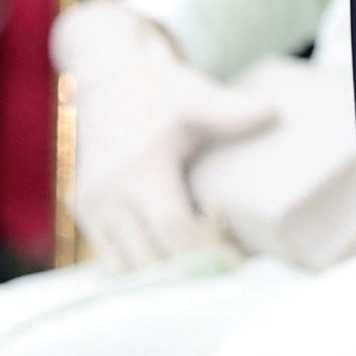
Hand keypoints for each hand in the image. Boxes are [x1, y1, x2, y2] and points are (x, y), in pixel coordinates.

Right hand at [55, 0, 281, 266]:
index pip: (173, 227)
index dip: (206, 248)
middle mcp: (107, 194)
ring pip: (125, 266)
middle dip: (187, 269)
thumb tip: (273, 112)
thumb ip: (230, 111)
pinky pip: (110, 256)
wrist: (110, 81)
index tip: (235, 257)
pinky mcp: (81, 212)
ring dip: (161, 273)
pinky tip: (169, 255)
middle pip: (150, 256)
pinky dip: (139, 264)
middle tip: (222, 267)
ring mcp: (90, 206)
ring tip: (197, 263)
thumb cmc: (161, 93)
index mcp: (140, 169)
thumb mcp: (195, 98)